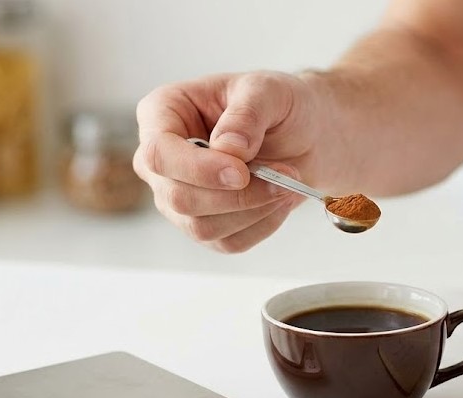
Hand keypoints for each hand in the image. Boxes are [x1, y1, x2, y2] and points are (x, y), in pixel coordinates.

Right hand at [134, 71, 322, 252]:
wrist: (305, 135)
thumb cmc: (279, 106)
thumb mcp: (269, 91)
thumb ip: (247, 114)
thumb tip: (229, 148)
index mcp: (163, 113)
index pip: (157, 153)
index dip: (197, 169)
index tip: (241, 173)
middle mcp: (162, 160)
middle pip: (178, 198)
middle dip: (236, 196)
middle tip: (283, 178)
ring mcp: (179, 197)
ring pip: (201, 226)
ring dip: (253, 211)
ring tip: (286, 185)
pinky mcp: (205, 225)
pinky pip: (227, 242)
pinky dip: (261, 225)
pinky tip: (278, 201)